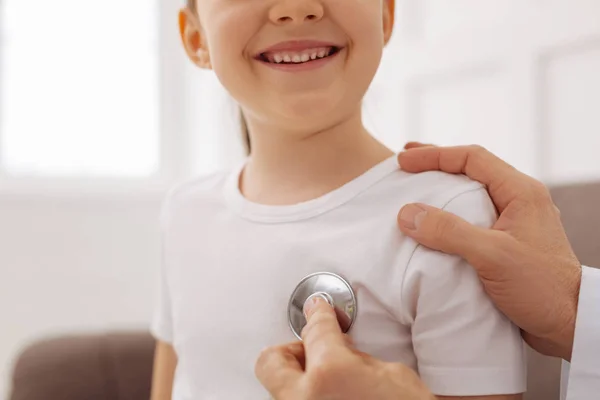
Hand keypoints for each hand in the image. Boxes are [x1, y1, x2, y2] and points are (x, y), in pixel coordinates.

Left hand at [255, 297, 434, 399]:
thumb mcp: (394, 376)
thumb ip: (356, 357)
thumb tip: (343, 350)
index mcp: (330, 374)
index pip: (316, 330)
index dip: (321, 315)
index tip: (319, 311)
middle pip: (272, 360)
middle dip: (293, 349)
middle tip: (315, 348)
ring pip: (281, 390)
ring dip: (301, 379)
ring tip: (329, 380)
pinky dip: (309, 398)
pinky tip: (333, 396)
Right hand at [397, 143, 581, 360]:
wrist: (569, 325)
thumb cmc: (540, 288)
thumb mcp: (492, 255)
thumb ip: (449, 231)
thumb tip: (407, 214)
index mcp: (520, 192)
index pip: (472, 158)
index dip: (434, 155)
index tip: (403, 160)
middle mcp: (519, 201)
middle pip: (471, 170)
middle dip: (436, 164)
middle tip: (405, 165)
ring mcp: (513, 223)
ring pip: (471, 194)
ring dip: (442, 190)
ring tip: (414, 191)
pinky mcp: (506, 244)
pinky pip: (472, 219)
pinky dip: (448, 216)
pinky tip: (433, 226)